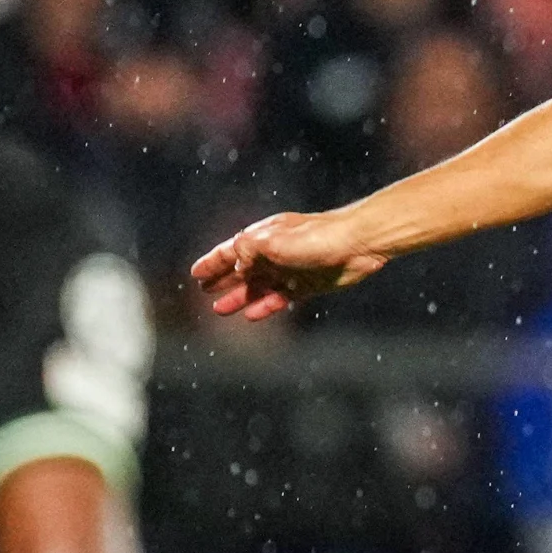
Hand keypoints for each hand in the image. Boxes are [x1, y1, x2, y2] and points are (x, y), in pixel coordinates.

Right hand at [191, 213, 386, 320]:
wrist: (357, 244)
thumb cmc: (316, 237)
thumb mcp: (273, 241)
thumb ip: (249, 251)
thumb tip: (235, 266)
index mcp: (263, 236)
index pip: (231, 250)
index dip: (212, 262)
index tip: (194, 273)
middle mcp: (274, 252)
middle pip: (242, 268)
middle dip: (221, 279)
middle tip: (203, 291)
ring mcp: (291, 269)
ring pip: (258, 286)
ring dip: (239, 296)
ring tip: (220, 309)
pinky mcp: (307, 285)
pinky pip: (280, 298)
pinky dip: (265, 306)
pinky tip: (251, 316)